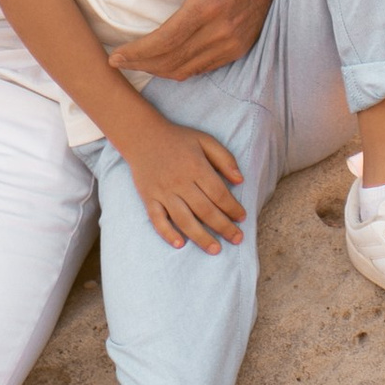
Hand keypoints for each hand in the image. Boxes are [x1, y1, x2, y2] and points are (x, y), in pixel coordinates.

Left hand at [108, 0, 289, 81]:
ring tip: (138, 63)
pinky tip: (165, 62)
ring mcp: (232, 43)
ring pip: (186, 69)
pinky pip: (203, 68)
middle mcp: (220, 30)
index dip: (137, 53)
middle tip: (119, 62)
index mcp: (207, 6)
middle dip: (141, 65)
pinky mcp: (239, 49)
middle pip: (171, 60)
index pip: (164, 41)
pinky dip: (180, 69)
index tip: (115, 57)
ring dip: (158, 70)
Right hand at [127, 118, 246, 252]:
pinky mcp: (149, 198)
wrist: (142, 135)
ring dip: (201, 237)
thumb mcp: (205, 140)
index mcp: (196, 167)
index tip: (242, 218)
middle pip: (205, 210)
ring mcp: (163, 192)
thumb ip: (225, 158)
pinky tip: (180, 244)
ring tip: (216, 249)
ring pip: (184, 219)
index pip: (219, 193)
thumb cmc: (178, 139)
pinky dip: (167, 233)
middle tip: (237, 239)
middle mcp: (180, 182)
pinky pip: (157, 219)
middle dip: (223, 227)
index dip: (233, 208)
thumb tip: (240, 180)